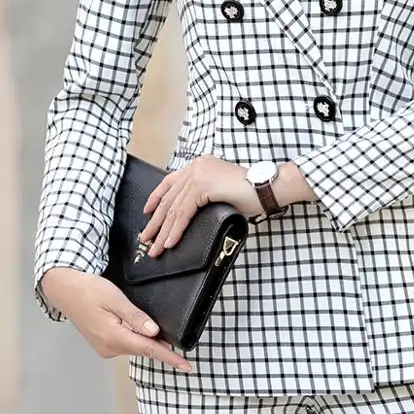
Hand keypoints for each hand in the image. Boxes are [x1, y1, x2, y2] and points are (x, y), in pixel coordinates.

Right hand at [39, 267, 193, 373]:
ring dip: (149, 342)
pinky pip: (127, 344)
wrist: (66, 290)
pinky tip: (144, 332)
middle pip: (143, 349)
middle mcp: (109, 347)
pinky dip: (138, 340)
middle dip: (162, 348)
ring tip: (164, 337)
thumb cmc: (90, 290)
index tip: (186, 366)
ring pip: (135, 346)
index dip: (170, 357)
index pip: (148, 349)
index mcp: (113, 337)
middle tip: (181, 350)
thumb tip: (154, 332)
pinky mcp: (103, 344)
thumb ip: (135, 316)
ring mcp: (105, 348)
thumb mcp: (115, 298)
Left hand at [139, 155, 262, 257]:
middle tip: (146, 238)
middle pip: (169, 197)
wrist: (266, 188)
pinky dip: (175, 230)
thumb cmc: (250, 192)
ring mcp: (198, 174)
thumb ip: (203, 196)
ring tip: (156, 248)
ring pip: (174, 208)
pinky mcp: (202, 186)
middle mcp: (196, 167)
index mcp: (199, 165)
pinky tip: (170, 242)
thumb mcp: (220, 191)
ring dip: (163, 231)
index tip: (147, 212)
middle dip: (155, 221)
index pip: (170, 182)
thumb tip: (188, 215)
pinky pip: (183, 213)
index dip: (156, 198)